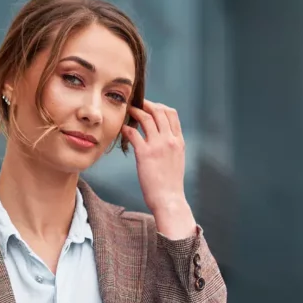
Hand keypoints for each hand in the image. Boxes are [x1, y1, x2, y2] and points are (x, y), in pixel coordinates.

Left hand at [122, 100, 195, 238]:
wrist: (169, 199)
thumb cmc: (170, 183)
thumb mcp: (177, 160)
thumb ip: (172, 146)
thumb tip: (162, 137)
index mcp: (179, 141)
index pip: (172, 114)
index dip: (159, 106)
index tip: (150, 106)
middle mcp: (170, 140)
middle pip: (159, 111)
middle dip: (147, 104)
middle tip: (136, 103)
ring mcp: (158, 146)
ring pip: (146, 118)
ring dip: (136, 111)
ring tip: (128, 111)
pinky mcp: (145, 154)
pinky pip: (133, 134)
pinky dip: (127, 128)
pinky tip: (123, 129)